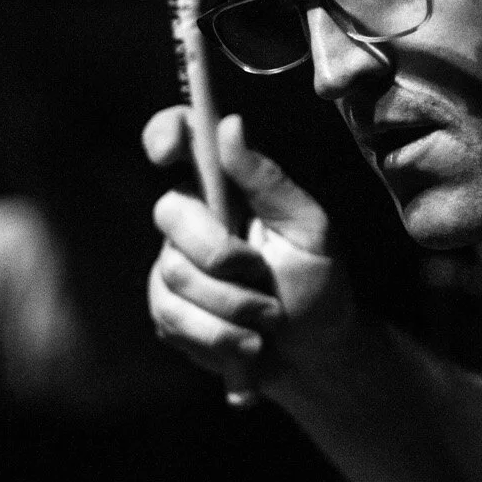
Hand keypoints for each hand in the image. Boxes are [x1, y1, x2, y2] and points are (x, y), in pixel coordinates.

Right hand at [143, 110, 355, 399]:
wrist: (312, 356)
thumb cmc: (317, 283)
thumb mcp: (308, 229)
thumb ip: (267, 180)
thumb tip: (229, 124)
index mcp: (227, 187)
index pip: (181, 139)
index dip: (164, 133)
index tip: (167, 152)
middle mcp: (194, 219)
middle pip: (171, 214)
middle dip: (220, 255)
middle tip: (262, 278)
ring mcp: (173, 264)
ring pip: (174, 274)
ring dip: (233, 306)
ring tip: (269, 320)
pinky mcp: (166, 310)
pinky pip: (172, 318)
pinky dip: (219, 337)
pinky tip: (246, 343)